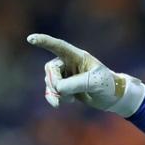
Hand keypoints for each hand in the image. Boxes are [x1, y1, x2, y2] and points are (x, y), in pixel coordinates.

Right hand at [26, 33, 144, 116]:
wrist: (113, 97)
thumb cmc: (108, 85)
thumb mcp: (94, 83)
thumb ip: (75, 83)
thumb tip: (58, 89)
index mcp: (78, 57)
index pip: (59, 46)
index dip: (45, 42)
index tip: (31, 39)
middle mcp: (69, 63)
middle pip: (51, 68)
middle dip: (54, 81)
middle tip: (62, 92)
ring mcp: (66, 75)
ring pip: (50, 81)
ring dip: (56, 92)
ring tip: (69, 100)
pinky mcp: (65, 87)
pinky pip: (52, 91)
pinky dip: (53, 98)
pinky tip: (58, 104)